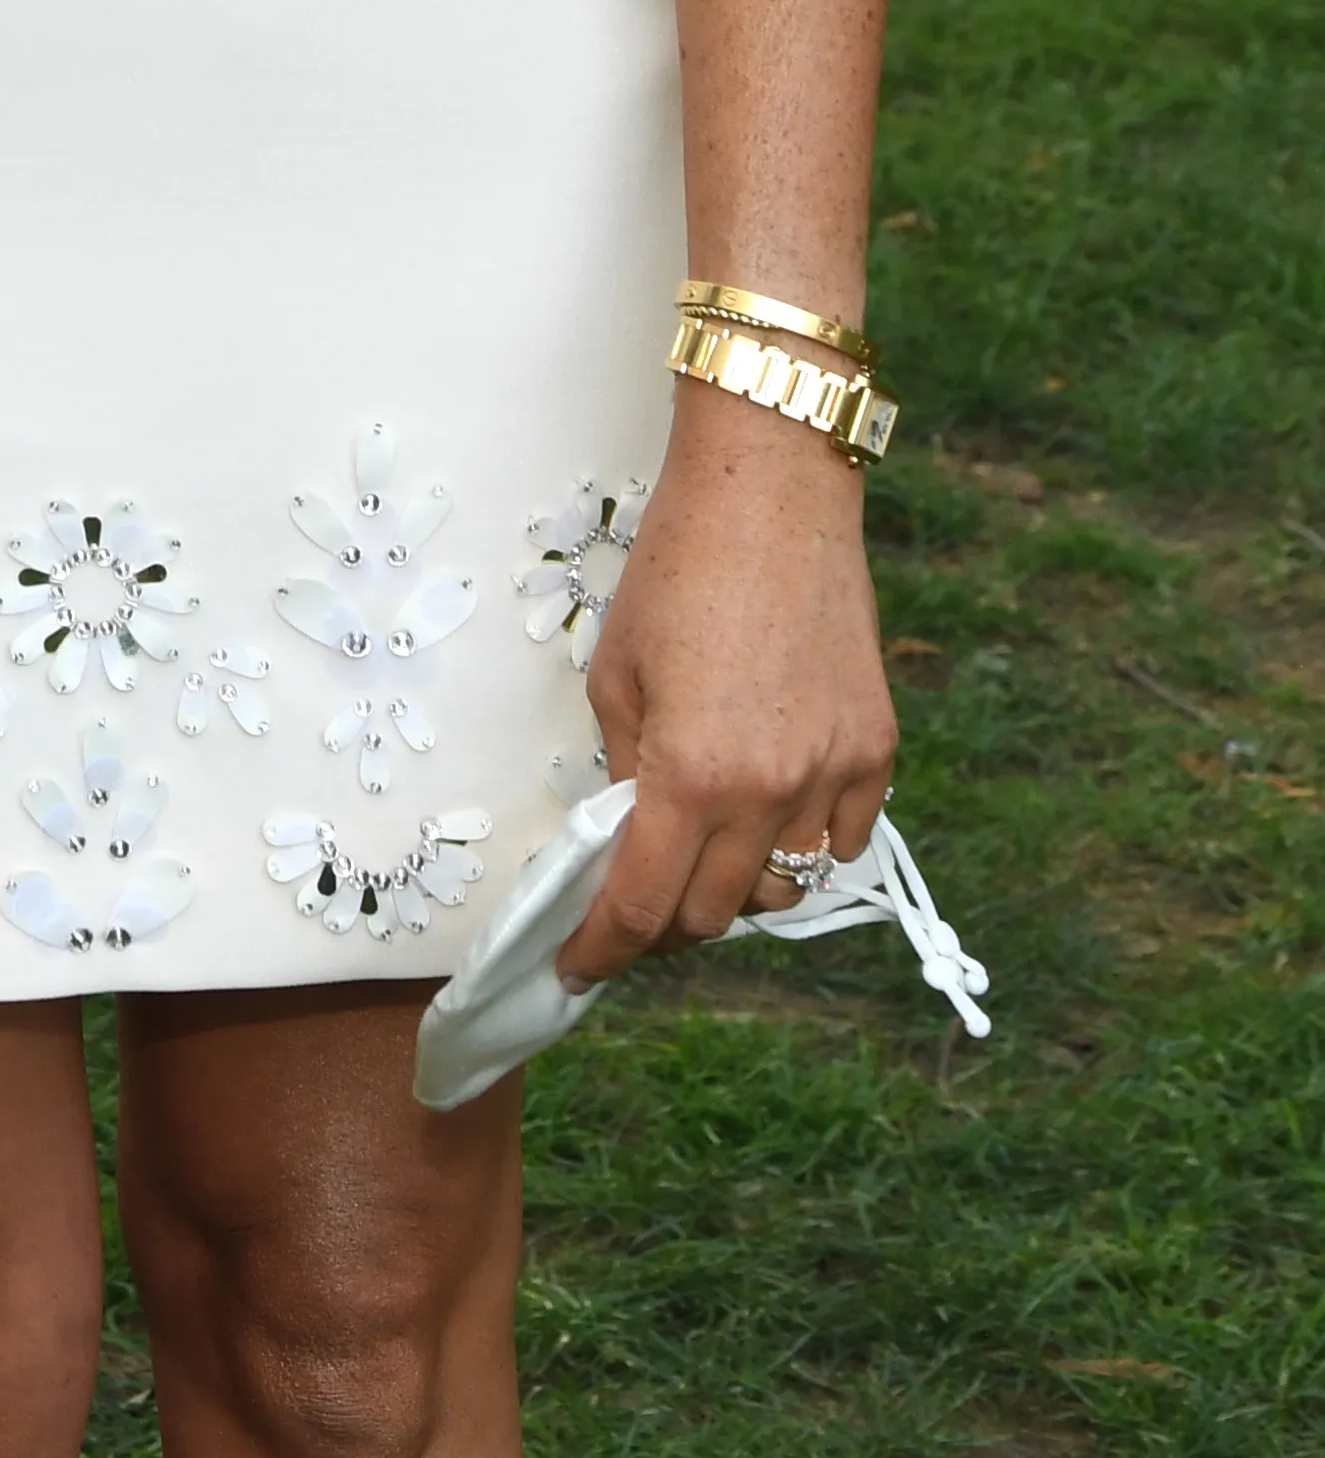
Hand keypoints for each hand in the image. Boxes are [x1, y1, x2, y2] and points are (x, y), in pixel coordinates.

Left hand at [555, 396, 894, 980]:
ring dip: (739, 883)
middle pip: (714, 913)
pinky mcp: (879, 748)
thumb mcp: (616, 673)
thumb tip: (626, 835)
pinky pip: (842, 839)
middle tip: (635, 891)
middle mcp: (769, 791)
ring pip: (784, 886)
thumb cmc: (676, 569)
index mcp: (689, 775)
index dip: (604, 949)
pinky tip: (773, 806)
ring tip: (705, 843)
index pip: (643, 905)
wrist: (772, 490)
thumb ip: (624, 768)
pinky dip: (804, 842)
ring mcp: (834, 773)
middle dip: (665, 918)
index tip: (578, 966)